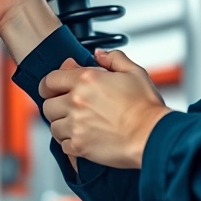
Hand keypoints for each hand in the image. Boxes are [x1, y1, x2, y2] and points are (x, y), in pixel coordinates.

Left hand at [41, 49, 172, 168]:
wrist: (152, 135)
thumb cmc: (146, 107)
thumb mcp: (134, 72)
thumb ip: (114, 58)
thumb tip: (98, 54)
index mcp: (86, 80)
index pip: (50, 80)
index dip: (50, 85)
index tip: (54, 89)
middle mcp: (76, 101)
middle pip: (48, 105)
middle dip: (56, 105)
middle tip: (69, 108)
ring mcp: (76, 125)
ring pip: (53, 126)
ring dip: (62, 125)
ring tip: (78, 124)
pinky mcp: (79, 145)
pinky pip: (63, 145)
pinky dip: (70, 143)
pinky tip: (83, 138)